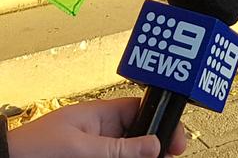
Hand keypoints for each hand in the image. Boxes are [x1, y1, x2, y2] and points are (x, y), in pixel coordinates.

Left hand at [7, 97, 185, 157]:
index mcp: (101, 115)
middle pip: (138, 135)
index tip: (175, 140)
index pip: (140, 111)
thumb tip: (155, 144)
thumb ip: (119, 148)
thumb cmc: (35, 148)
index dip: (160, 121)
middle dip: (155, 146)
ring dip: (143, 156)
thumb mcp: (82, 148)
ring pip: (128, 152)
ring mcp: (95, 149)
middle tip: (170, 157)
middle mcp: (100, 131)